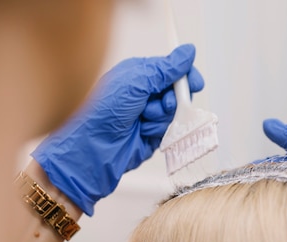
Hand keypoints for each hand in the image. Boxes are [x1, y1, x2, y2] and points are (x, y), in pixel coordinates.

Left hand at [31, 44, 204, 215]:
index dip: (185, 76)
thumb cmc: (103, 109)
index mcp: (139, 74)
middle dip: (172, 99)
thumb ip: (165, 68)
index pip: (171, 70)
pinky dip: (157, 131)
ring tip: (143, 119)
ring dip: (161, 117)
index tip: (194, 83)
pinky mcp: (150, 134)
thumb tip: (188, 52)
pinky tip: (142, 131)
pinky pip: (168, 130)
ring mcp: (147, 114)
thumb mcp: (136, 81)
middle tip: (162, 104)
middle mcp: (144, 93)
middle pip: (177, 92)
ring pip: (174, 113)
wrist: (92, 146)